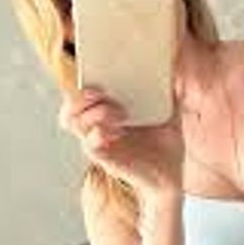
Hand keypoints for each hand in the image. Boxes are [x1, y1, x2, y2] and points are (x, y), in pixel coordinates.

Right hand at [58, 79, 184, 195]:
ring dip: (91, 113)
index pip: (83, 92)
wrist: (171, 174)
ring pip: (72, 123)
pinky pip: (89, 144)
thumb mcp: (170, 115)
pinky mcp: (105, 158)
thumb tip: (173, 71)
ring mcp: (99, 141)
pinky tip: (119, 132)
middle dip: (80, 96)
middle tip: (102, 92)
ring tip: (117, 113)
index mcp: (109, 110)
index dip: (82, 81)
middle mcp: (98, 125)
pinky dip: (100, 134)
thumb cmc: (166, 143)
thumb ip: (170, 94)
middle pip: (70, 106)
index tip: (95, 69)